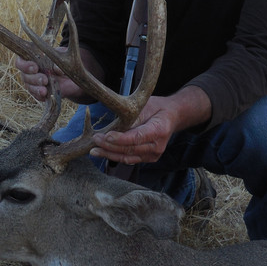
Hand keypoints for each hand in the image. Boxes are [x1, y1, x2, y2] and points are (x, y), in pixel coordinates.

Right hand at [15, 55, 82, 101]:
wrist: (70, 76)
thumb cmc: (62, 62)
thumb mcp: (62, 58)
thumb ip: (58, 61)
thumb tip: (57, 68)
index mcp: (31, 59)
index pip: (20, 62)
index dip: (25, 65)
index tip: (35, 67)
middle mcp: (29, 72)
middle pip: (24, 76)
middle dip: (34, 78)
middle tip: (44, 80)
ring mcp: (33, 83)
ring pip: (29, 87)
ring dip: (36, 88)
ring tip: (45, 90)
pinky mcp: (39, 93)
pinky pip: (36, 95)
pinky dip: (40, 95)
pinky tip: (46, 95)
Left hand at [90, 86, 211, 164]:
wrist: (171, 116)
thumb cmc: (157, 108)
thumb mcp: (145, 106)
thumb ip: (132, 117)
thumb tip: (114, 127)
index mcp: (159, 130)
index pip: (136, 137)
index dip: (120, 139)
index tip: (105, 136)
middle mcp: (157, 146)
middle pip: (130, 150)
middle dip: (109, 146)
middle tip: (95, 140)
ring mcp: (153, 155)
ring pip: (128, 157)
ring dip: (109, 154)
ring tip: (94, 150)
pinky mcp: (148, 158)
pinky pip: (130, 159)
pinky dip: (116, 156)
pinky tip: (104, 152)